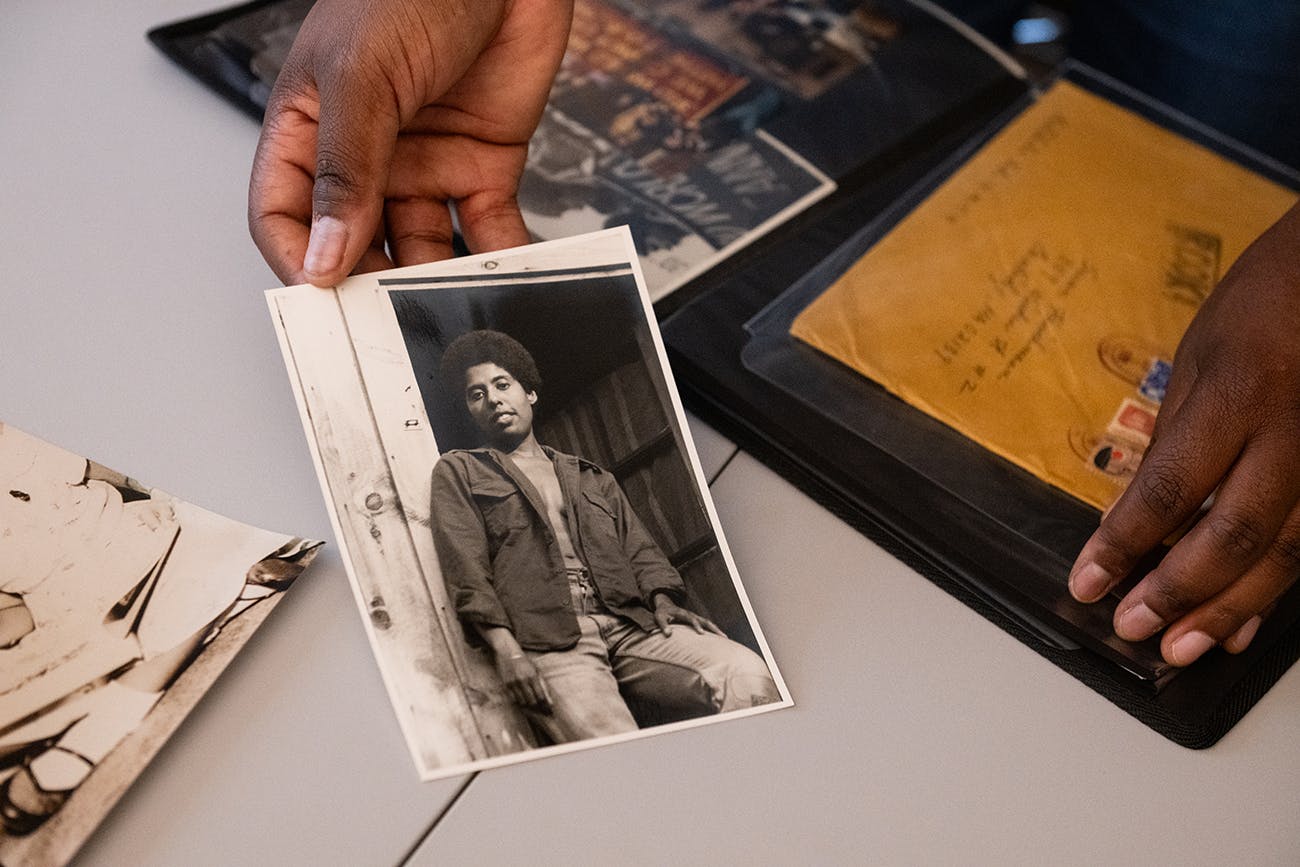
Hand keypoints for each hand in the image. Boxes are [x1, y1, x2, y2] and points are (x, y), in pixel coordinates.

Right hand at [248, 0, 572, 285]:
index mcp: (311, 130)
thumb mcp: (361, 75)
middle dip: (369, 286)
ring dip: (435, 282)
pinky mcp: (483, 165)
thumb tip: (326, 254)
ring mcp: (425, 164)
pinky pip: (486, 228)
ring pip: (422, 247)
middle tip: (387, 326)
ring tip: (448, 312)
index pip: (285, 216)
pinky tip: (504, 281)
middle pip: (354, 244)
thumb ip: (347, 169)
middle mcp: (366, 157)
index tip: (323, 302)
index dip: (299, 261)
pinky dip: (498, 258)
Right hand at [495, 652, 551, 712]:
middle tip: (542, 712)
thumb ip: (543, 685)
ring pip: (522, 702)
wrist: (508, 653)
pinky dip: (520, 703)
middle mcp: (523, 680)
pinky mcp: (506, 685)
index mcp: (532, 676)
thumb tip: (550, 701)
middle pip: (532, 701)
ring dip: (529, 706)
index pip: (540, 696)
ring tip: (534, 708)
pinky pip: (514, 700)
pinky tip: (524, 703)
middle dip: (538, 708)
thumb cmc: (525, 662)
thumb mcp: (537, 670)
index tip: (548, 711)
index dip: (545, 706)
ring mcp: (513, 683)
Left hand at [652, 593, 723, 636]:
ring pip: (709, 624)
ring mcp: (696, 618)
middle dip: (714, 629)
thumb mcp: (659, 618)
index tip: (702, 633)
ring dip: (717, 630)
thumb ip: (663, 626)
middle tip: (723, 637)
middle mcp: (692, 615)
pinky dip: (714, 631)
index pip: (692, 619)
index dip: (697, 626)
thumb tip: (668, 634)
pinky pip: (707, 626)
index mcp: (683, 614)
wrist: (666, 606)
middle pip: (706, 621)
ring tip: (725, 639)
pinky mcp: (697, 621)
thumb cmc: (662, 613)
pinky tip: (719, 639)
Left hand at [1069, 203, 1299, 665]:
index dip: (1122, 545)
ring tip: (1182, 646)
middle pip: (1232, 534)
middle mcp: (1294, 431)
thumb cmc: (1266, 303)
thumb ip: (1174, 439)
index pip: (1167, 488)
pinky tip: (1243, 622)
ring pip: (1284, 554)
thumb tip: (1135, 518)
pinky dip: (1274, 590)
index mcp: (1237, 391)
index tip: (1087, 582)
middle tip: (1133, 628)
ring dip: (1229, 609)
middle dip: (1177, 592)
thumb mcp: (1198, 358)